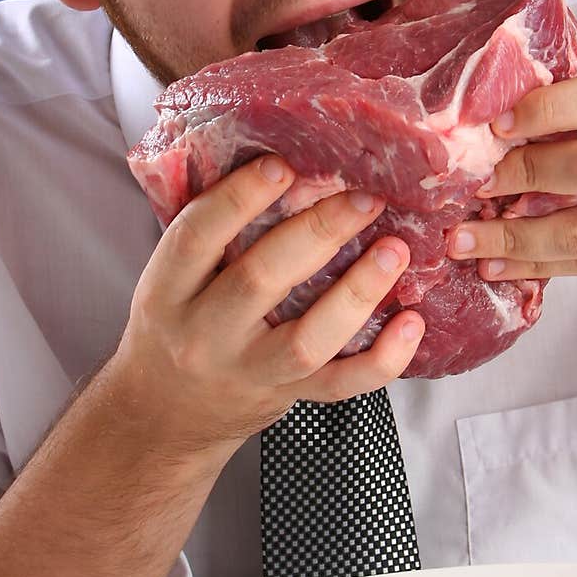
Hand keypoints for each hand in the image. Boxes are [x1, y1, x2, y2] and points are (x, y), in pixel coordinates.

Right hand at [110, 156, 424, 453]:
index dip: (239, 198)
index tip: (284, 165)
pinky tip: (412, 323)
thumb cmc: (176, 327)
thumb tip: (279, 160)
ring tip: (394, 251)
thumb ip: (210, 233)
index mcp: (167, 291)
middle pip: (260, 279)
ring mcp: (249, 372)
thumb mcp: (169, 280)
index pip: (197, 237)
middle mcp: (204, 334)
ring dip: (356, 292)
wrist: (164, 416)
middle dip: (318, 232)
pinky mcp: (289, 397)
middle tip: (364, 198)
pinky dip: (382, 359)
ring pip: (307, 339)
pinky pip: (340, 385)